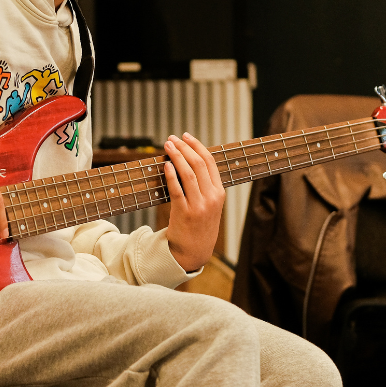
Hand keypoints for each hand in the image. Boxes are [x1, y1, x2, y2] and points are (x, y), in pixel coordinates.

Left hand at [163, 132, 224, 271]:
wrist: (194, 250)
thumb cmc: (200, 223)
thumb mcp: (210, 204)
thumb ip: (205, 185)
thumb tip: (190, 158)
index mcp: (219, 193)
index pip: (210, 162)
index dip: (197, 146)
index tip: (186, 136)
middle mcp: (211, 198)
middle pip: (198, 164)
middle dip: (184, 147)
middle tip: (172, 138)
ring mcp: (198, 206)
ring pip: (188, 174)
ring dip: (176, 156)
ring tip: (167, 146)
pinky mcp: (184, 213)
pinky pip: (177, 190)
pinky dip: (171, 175)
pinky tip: (166, 165)